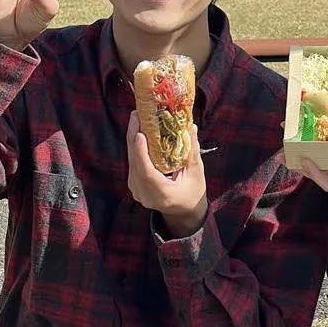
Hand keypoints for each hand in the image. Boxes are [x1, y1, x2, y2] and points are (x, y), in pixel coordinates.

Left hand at [127, 112, 207, 236]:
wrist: (183, 211)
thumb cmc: (193, 192)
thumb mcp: (196, 172)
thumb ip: (192, 151)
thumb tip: (190, 127)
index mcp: (163, 195)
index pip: (147, 173)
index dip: (141, 153)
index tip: (140, 134)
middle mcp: (146, 195)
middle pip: (135, 164)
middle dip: (133, 138)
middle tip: (136, 115)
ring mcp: (138, 192)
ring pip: (131, 163)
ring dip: (132, 140)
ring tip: (136, 119)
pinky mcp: (135, 187)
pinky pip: (132, 165)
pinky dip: (134, 148)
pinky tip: (138, 132)